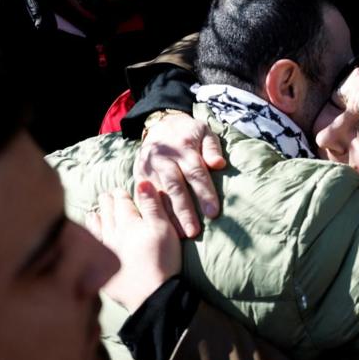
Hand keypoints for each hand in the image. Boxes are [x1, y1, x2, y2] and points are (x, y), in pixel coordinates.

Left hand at [86, 182, 181, 310]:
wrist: (152, 295)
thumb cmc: (162, 259)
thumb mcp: (164, 228)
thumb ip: (153, 205)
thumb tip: (142, 181)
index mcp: (129, 222)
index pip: (123, 203)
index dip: (121, 195)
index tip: (119, 190)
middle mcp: (112, 234)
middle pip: (108, 214)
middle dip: (107, 204)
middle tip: (105, 195)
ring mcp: (105, 252)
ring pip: (97, 230)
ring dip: (96, 220)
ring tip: (94, 213)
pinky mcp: (102, 270)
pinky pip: (91, 251)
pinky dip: (90, 241)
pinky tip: (89, 240)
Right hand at [136, 111, 225, 237]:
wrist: (160, 124)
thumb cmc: (189, 133)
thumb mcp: (204, 131)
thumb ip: (211, 148)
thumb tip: (219, 164)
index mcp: (183, 148)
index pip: (196, 173)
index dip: (205, 193)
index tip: (213, 213)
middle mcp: (164, 159)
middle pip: (175, 187)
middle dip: (185, 211)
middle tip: (194, 231)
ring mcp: (149, 168)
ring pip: (160, 195)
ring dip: (169, 216)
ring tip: (180, 235)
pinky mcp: (139, 176)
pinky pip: (146, 197)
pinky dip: (154, 212)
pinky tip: (162, 227)